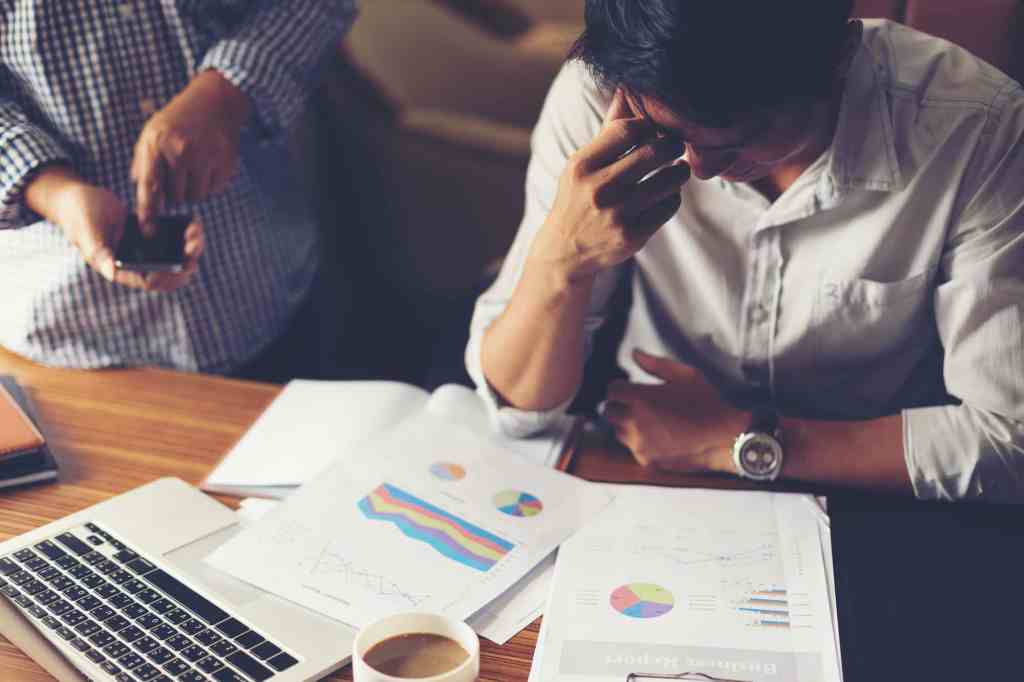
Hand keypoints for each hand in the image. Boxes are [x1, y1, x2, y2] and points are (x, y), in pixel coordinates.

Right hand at [26, 166, 203, 290]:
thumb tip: (111, 271)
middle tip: (195, 248)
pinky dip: (184, 234)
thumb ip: (99, 252)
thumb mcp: (87, 233)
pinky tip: (193, 223)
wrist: (78, 198)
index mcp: (119, 269)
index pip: (149, 282)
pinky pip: (172, 240)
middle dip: (185, 263)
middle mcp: (133, 264)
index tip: (182, 264)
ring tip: (196, 233)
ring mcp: (142, 250)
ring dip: (189, 248)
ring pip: (174, 257)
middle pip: (168, 273)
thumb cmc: (78, 216)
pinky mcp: (149, 236)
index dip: (168, 277)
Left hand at [132, 70, 249, 229]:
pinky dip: (210, 184)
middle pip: (176, 197)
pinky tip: (208, 166)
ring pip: (196, 196)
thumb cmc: (177, 121)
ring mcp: (206, 157)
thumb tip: (142, 192)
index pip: (150, 186)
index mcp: (157, 144)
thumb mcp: (151, 133)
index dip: (148, 212)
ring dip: (193, 190)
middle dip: (175, 192)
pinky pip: (214, 190)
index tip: (148, 231)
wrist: (214, 103)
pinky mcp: (226, 163)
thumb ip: (143, 163)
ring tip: (193, 168)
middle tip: (178, 174)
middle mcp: (182, 151)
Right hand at [530, 89, 689, 282]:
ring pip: (669, 179)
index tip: (653, 131)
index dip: (648, 126)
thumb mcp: (582, 164)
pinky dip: (672, 197)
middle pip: (653, 151)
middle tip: (675, 145)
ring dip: (678, 171)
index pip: (628, 128)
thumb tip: (626, 89)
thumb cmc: (577, 198)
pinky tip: (665, 194)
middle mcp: (599, 188)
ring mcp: (617, 214)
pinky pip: (669, 206)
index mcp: (583, 165)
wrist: (564, 252)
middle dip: (672, 145)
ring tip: (676, 168)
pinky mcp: (632, 235)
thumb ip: (607, 130)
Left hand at [603, 349, 747, 472]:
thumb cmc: (706, 403)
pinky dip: (640, 442)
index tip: (633, 389)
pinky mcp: (646, 459)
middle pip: (610, 411)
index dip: (623, 388)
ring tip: (650, 421)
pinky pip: (632, 448)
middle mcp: (633, 421)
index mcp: (640, 398)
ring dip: (627, 424)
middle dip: (621, 406)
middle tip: (640, 405)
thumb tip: (635, 354)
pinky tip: (658, 437)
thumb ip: (656, 364)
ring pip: (618, 431)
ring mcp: (638, 443)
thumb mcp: (685, 375)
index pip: (613, 390)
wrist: (724, 438)